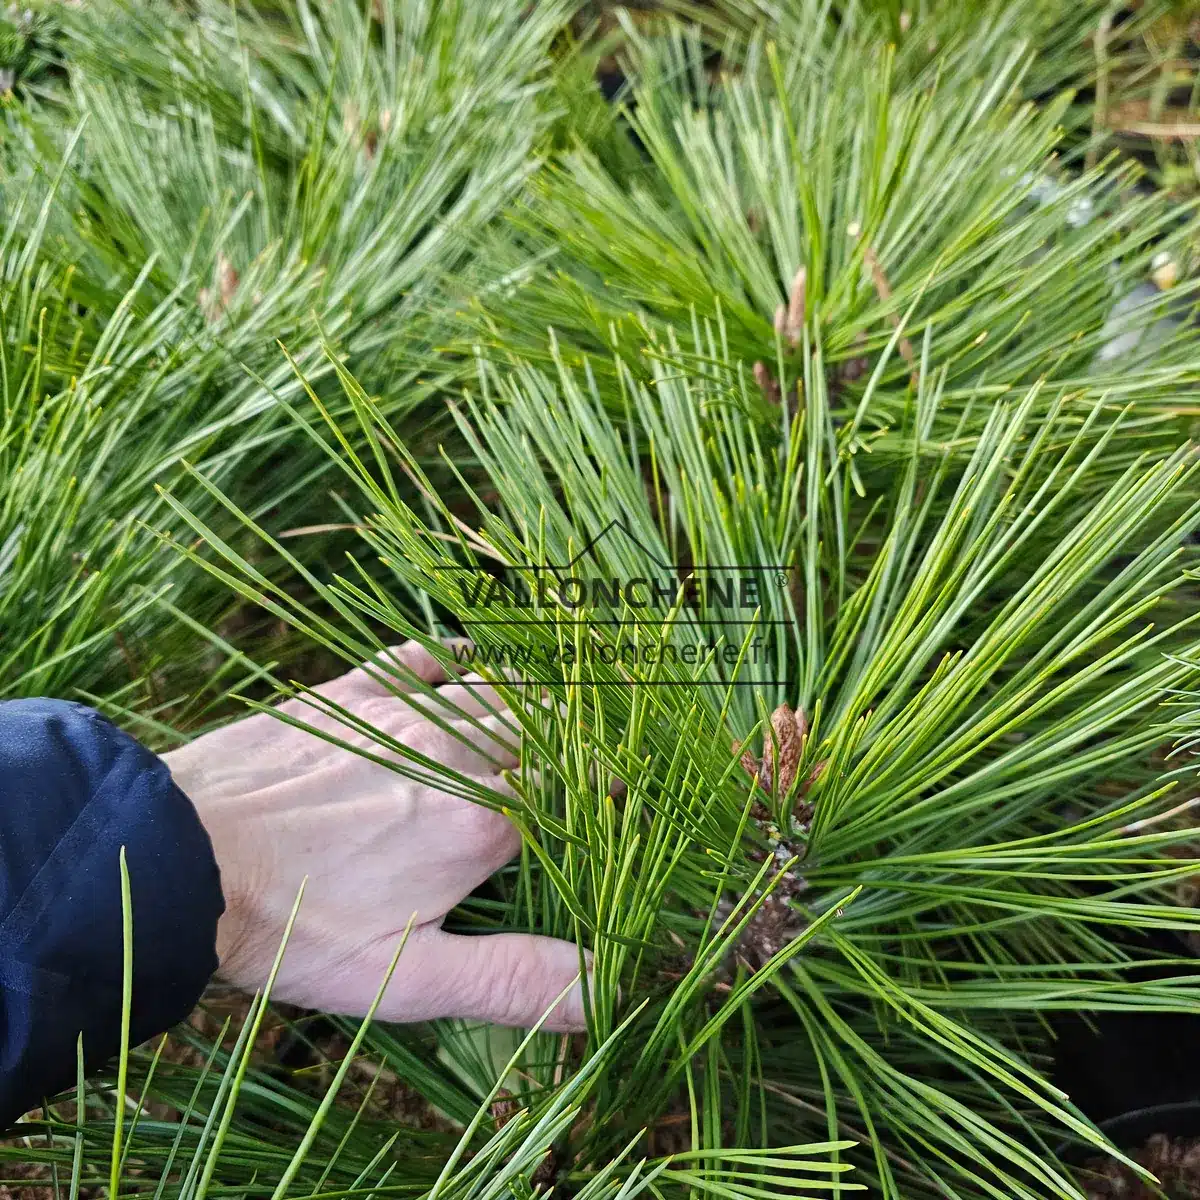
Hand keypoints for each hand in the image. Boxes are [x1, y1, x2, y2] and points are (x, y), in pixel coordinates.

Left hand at [162, 641, 589, 1029]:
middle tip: (584, 763)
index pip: (574, 786)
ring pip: (497, 689)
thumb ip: (512, 978)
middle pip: (545, 731)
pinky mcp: (351, 693)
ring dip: (533, 701)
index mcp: (480, 825)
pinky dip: (461, 658)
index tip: (616, 802)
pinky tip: (469, 664)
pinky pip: (426, 656)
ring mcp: (402, 715)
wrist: (178, 859)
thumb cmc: (291, 928)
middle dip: (577, 743)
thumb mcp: (407, 979)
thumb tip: (603, 989)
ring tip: (547, 717)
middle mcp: (455, 756)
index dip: (605, 790)